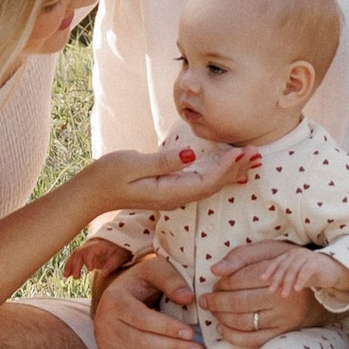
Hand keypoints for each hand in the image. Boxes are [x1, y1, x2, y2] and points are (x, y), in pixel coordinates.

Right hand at [60, 231, 137, 290]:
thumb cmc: (121, 250)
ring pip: (75, 255)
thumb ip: (111, 265)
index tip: (89, 269)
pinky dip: (70, 265)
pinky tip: (67, 274)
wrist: (120, 243)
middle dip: (75, 265)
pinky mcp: (86, 254)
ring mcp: (87, 249)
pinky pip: (75, 258)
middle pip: (79, 252)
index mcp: (99, 245)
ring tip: (66, 276)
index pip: (89, 250)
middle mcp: (91, 245)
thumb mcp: (120, 257)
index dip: (88, 259)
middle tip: (76, 277)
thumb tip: (103, 274)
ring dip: (70, 265)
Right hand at [90, 250, 205, 348]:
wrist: (118, 298)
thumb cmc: (140, 282)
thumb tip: (188, 297)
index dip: (166, 327)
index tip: (189, 333)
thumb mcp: (153, 270)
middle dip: (172, 347)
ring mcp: (106, 342)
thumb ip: (170, 279)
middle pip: (141, 341)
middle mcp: (105, 322)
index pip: (141, 317)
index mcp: (114, 298)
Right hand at [94, 135, 259, 216]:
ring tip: (250, 159)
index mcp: (169, 193)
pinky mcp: (168, 189)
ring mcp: (172, 195)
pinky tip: (227, 168)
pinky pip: (199, 183)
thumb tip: (189, 156)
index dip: (226, 168)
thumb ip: (163, 162)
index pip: (206, 182)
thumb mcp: (133, 164)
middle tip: (258, 153)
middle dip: (236, 169)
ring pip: (209, 184)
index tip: (242, 151)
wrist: (90, 193)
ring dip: (230, 171)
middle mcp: (175, 197)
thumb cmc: (107, 176)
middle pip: (213, 185)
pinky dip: (216, 173)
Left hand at [202, 240, 330, 348]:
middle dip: (216, 302)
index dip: (222, 283)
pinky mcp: (283, 333)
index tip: (214, 284)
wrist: (317, 289)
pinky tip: (222, 328)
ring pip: (244, 322)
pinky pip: (253, 340)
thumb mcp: (268, 252)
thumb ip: (240, 257)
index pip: (240, 280)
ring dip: (222, 318)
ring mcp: (284, 318)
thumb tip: (216, 270)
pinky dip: (233, 336)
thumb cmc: (286, 266)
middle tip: (205, 300)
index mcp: (279, 273)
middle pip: (239, 302)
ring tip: (213, 311)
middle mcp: (283, 298)